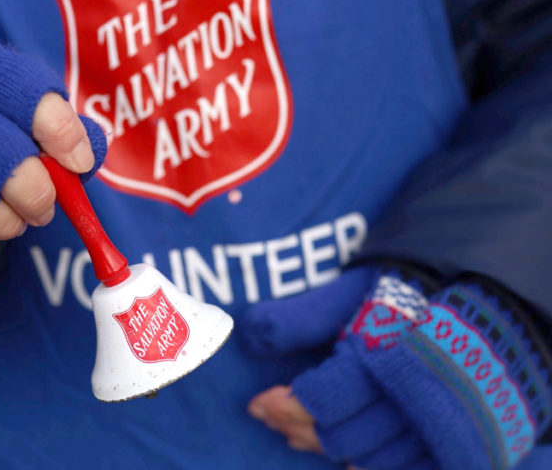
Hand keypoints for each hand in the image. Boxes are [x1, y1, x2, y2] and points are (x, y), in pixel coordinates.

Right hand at [0, 12, 106, 273]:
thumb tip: (89, 155)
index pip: (23, 92)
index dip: (60, 133)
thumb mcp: (1, 95)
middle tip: (46, 208)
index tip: (77, 164)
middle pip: (0, 154)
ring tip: (12, 222)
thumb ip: (49, 121)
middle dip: (35, 192)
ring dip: (4, 222)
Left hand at [242, 269, 551, 469]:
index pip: (326, 399)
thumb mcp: (357, 289)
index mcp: (388, 354)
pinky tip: (348, 458)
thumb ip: (304, 314)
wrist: (492, 306)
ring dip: (326, 449)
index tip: (258, 402)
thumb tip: (249, 332)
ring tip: (295, 433)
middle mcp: (416, 397)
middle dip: (296, 426)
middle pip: (343, 434)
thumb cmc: (415, 292)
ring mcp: (442, 426)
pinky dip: (374, 467)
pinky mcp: (460, 442)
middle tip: (269, 415)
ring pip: (371, 458)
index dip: (284, 404)